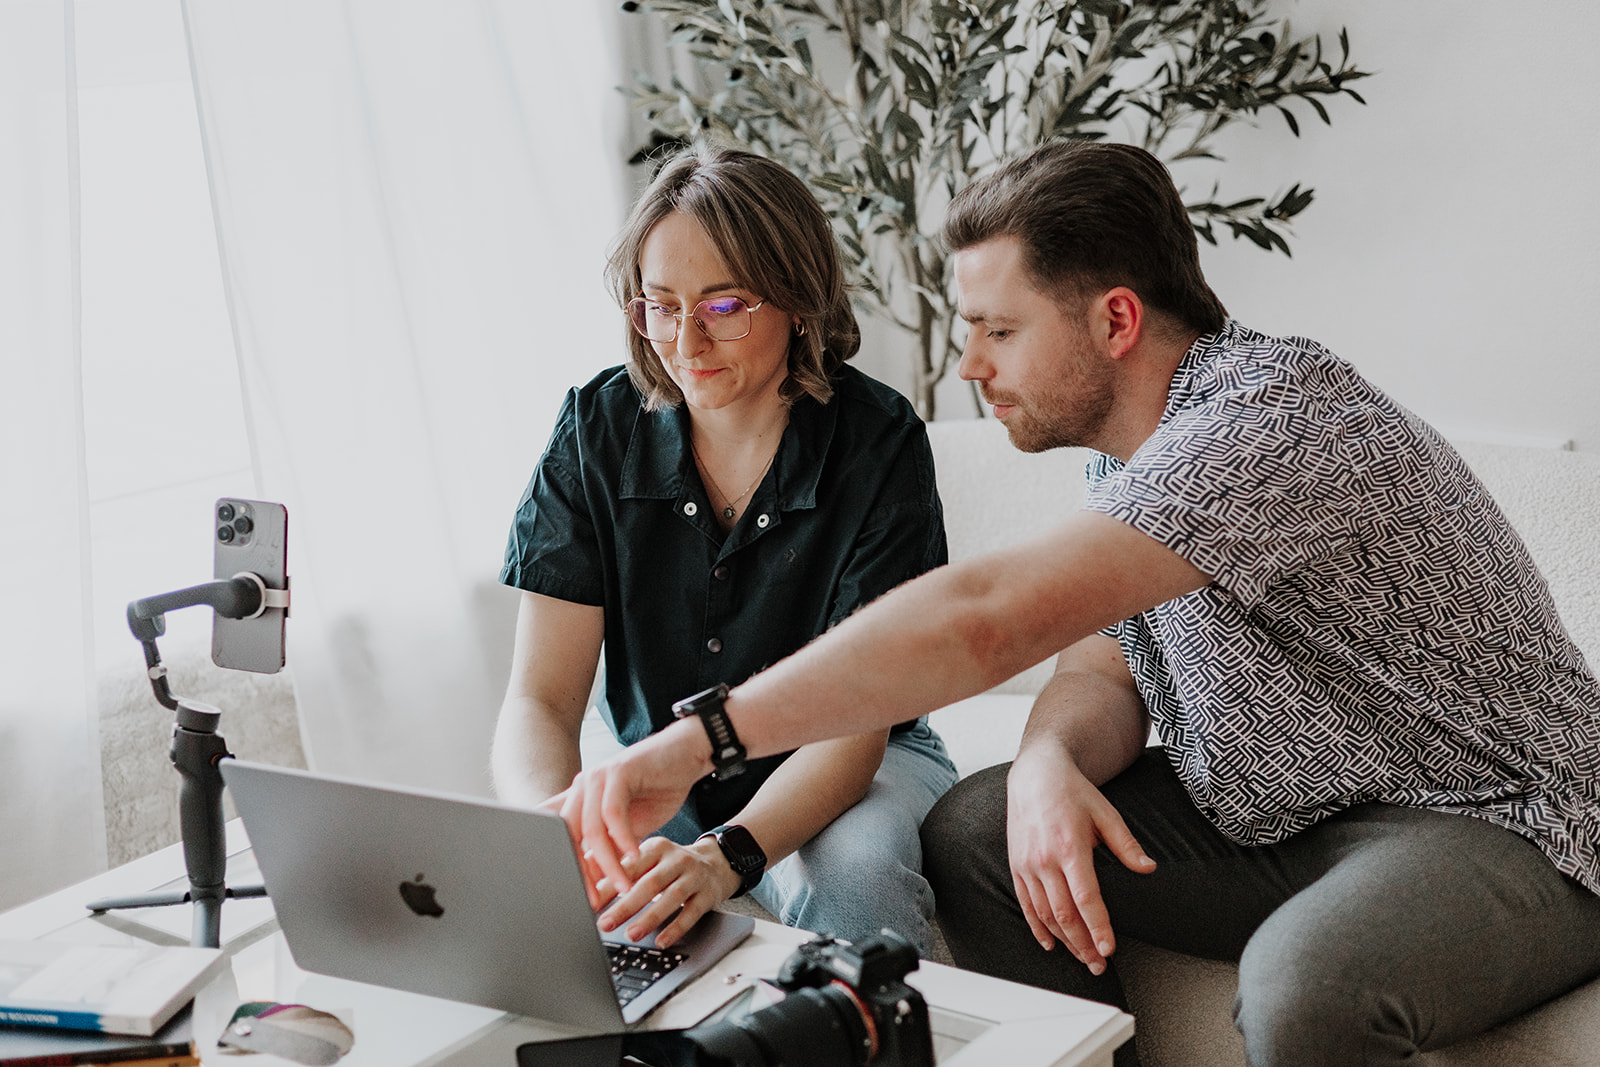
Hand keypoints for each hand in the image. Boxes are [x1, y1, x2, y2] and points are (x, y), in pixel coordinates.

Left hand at [540, 723, 708, 901]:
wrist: (687, 754)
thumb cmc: (658, 788)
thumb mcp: (630, 826)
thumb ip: (610, 849)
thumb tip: (594, 882)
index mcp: (581, 798)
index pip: (563, 838)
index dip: (568, 868)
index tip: (580, 896)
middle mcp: (583, 786)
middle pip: (570, 836)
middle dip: (581, 872)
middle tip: (595, 900)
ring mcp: (598, 776)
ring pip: (592, 828)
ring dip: (608, 862)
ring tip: (624, 885)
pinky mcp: (618, 772)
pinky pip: (613, 813)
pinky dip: (623, 838)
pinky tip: (636, 856)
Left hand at [592, 837, 741, 949]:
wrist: (718, 861)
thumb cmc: (673, 863)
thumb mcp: (649, 856)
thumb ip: (620, 863)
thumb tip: (583, 866)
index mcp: (655, 848)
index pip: (628, 866)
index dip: (608, 884)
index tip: (589, 902)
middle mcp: (676, 859)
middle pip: (648, 883)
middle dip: (624, 905)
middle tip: (604, 923)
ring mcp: (694, 876)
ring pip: (671, 897)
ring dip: (649, 917)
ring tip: (631, 934)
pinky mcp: (709, 893)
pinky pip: (692, 912)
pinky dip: (677, 927)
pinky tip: (662, 941)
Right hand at [1006, 744, 1154, 974]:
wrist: (1034, 775)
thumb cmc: (1073, 793)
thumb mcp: (1105, 813)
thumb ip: (1126, 845)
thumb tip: (1149, 869)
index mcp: (1070, 847)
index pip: (1085, 897)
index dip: (1098, 927)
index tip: (1109, 949)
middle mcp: (1044, 859)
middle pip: (1064, 913)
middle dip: (1083, 944)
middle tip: (1099, 965)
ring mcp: (1027, 865)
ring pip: (1045, 914)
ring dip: (1064, 941)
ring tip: (1083, 958)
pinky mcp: (1016, 866)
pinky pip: (1026, 904)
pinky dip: (1037, 928)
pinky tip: (1051, 944)